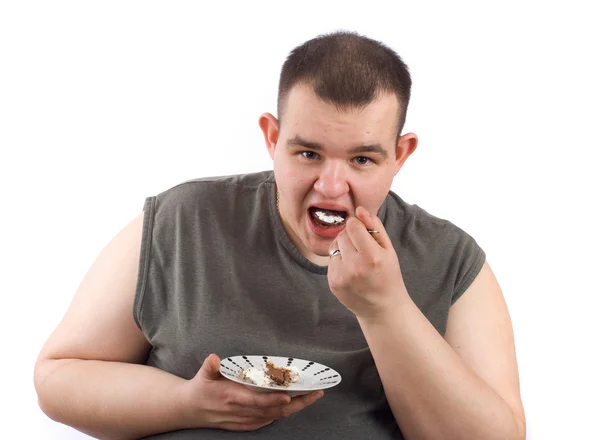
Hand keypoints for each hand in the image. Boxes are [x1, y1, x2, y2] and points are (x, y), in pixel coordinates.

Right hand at [182, 354, 323, 430]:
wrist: (189, 410)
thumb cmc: (200, 388)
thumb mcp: (203, 374)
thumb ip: (210, 366)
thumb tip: (214, 358)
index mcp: (232, 397)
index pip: (257, 401)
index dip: (274, 400)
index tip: (289, 395)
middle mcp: (240, 411)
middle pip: (274, 411)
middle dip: (297, 404)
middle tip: (316, 393)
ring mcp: (244, 420)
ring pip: (274, 416)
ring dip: (294, 408)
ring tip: (311, 396)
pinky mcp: (245, 425)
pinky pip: (267, 421)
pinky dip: (282, 413)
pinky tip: (294, 404)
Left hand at [327, 206, 407, 319]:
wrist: (382, 308)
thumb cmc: (388, 275)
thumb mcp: (389, 250)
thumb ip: (375, 227)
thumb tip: (360, 210)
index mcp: (371, 256)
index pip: (352, 225)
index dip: (358, 225)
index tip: (364, 232)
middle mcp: (355, 267)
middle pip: (342, 234)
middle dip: (351, 236)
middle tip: (362, 248)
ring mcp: (342, 276)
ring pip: (334, 246)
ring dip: (343, 248)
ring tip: (357, 259)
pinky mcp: (333, 283)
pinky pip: (331, 260)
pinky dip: (339, 261)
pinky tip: (351, 271)